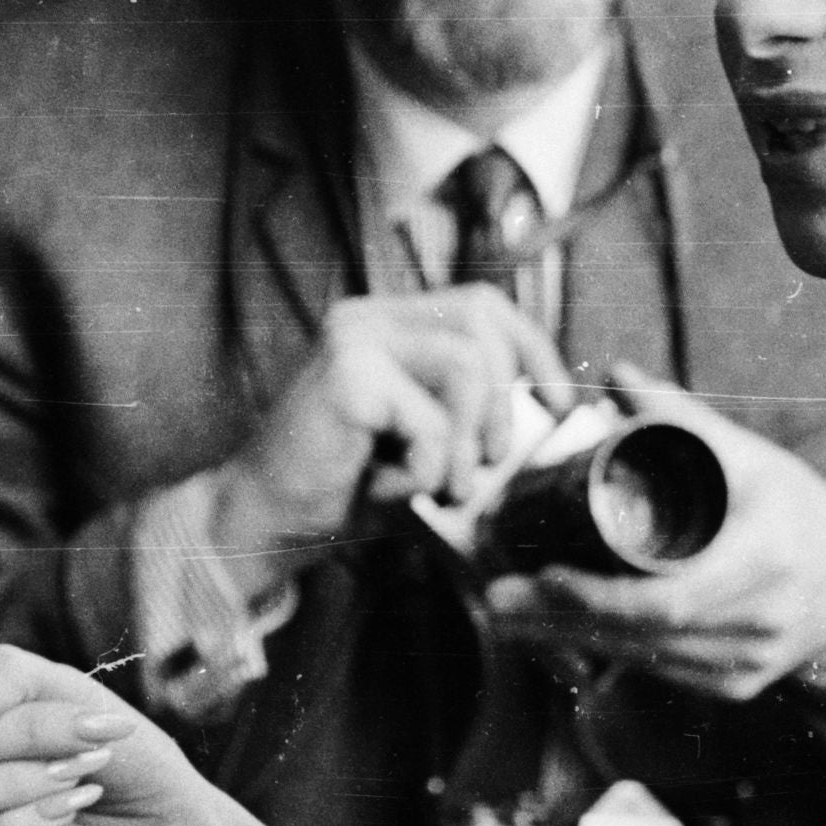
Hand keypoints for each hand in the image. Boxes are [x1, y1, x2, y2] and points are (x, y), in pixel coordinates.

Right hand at [215, 286, 572, 562]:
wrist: (263, 521)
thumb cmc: (346, 487)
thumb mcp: (424, 441)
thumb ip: (472, 411)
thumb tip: (554, 402)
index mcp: (389, 324)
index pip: (483, 304)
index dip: (534, 348)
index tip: (561, 404)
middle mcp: (370, 318)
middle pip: (482, 318)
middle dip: (504, 397)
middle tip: (487, 461)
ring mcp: (355, 339)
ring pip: (467, 365)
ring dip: (465, 442)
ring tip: (434, 482)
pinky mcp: (346, 375)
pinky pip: (431, 419)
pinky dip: (425, 468)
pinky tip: (387, 485)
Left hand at [482, 365, 825, 701]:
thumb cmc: (794, 508)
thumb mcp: (749, 456)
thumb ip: (680, 417)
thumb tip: (615, 376)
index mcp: (767, 560)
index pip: (672, 597)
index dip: (603, 595)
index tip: (546, 573)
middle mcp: (760, 622)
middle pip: (645, 634)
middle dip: (561, 618)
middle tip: (497, 596)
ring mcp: (748, 665)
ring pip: (645, 661)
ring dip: (570, 640)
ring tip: (509, 615)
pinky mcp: (736, 687)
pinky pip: (660, 674)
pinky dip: (606, 655)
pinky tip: (558, 637)